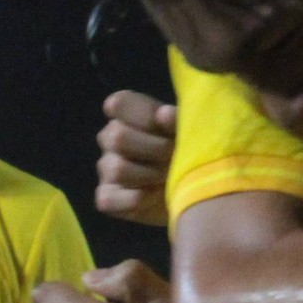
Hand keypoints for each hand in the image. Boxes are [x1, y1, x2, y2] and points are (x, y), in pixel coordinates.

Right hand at [95, 89, 176, 225]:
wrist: (196, 190)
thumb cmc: (188, 149)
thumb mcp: (188, 131)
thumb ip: (176, 120)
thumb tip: (163, 115)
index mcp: (128, 113)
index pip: (118, 103)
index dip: (143, 114)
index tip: (164, 123)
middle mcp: (111, 137)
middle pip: (118, 137)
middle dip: (154, 148)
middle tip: (174, 155)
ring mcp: (107, 167)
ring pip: (117, 169)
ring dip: (150, 175)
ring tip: (168, 177)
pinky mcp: (106, 196)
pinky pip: (109, 199)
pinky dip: (136, 199)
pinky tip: (154, 195)